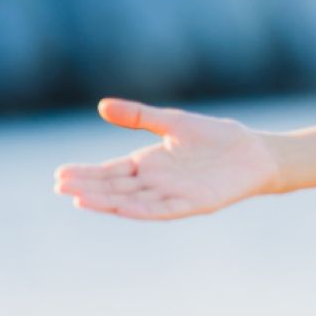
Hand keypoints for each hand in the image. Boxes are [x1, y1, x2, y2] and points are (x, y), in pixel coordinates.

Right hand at [54, 98, 282, 219]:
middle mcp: (157, 182)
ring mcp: (174, 194)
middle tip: (60, 186)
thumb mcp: (173, 122)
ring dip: (107, 202)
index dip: (86, 174)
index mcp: (148, 164)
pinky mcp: (195, 203)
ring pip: (134, 201)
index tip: (60, 174)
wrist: (255, 152)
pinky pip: (164, 209)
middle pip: (116, 188)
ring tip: (80, 199)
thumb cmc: (216, 137)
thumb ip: (139, 116)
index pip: (110, 171)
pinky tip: (122, 208)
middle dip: (88, 188)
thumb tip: (102, 105)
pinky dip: (142, 210)